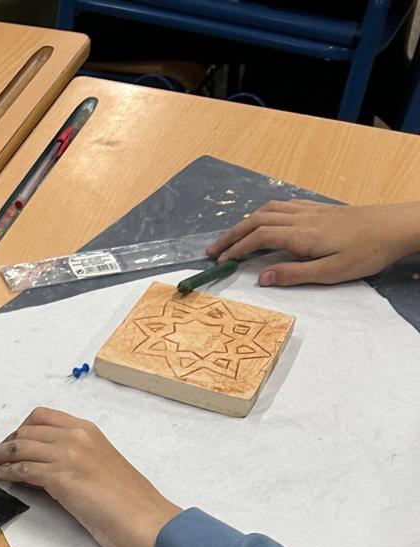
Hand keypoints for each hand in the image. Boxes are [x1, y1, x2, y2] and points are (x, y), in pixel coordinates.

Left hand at [0, 408, 180, 546]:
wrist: (146, 519)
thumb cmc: (128, 503)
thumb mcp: (98, 470)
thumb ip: (72, 463)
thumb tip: (41, 471)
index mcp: (88, 430)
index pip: (43, 417)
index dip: (19, 429)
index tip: (7, 442)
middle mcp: (77, 436)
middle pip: (26, 429)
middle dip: (2, 442)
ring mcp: (69, 454)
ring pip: (19, 446)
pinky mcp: (62, 477)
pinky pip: (23, 468)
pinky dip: (4, 471)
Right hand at [210, 199, 419, 287]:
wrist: (396, 226)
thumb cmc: (367, 252)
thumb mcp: (331, 272)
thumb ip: (294, 274)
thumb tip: (261, 277)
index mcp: (302, 236)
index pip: (259, 238)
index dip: (237, 249)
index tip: (220, 262)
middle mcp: (302, 218)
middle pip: (257, 220)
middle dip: (232, 234)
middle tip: (213, 249)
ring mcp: (311, 211)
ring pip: (269, 210)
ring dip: (246, 222)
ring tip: (232, 237)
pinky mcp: (320, 210)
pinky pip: (283, 206)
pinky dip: (265, 214)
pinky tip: (264, 221)